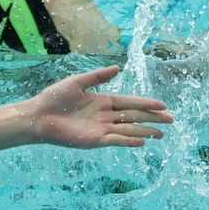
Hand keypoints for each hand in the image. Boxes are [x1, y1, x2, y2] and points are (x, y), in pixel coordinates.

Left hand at [23, 65, 171, 149]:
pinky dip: (128, 140)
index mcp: (102, 101)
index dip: (146, 103)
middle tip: (171, 121)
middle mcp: (105, 116)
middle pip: (134, 116)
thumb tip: (118, 68)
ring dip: (145, 131)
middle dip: (152, 118)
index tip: (162, 105)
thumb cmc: (54, 98)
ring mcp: (101, 129)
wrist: (38, 116)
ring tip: (161, 134)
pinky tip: (142, 141)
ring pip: (128, 129)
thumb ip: (98, 76)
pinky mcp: (94, 140)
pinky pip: (115, 140)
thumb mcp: (77, 82)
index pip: (130, 102)